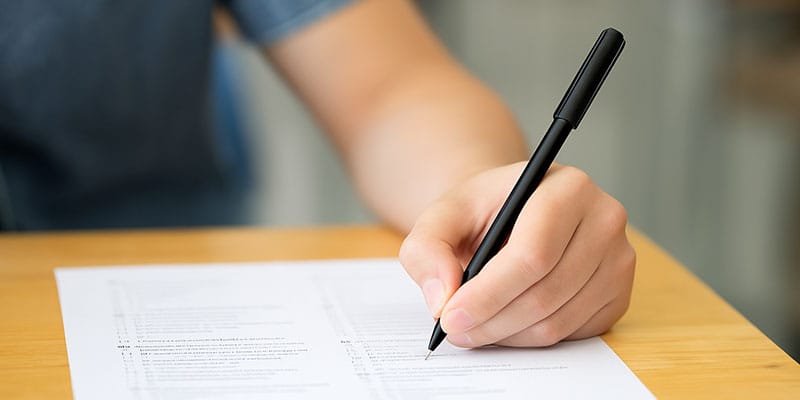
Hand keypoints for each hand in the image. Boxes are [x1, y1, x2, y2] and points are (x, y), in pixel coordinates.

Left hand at [399, 162, 634, 346]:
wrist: (513, 212)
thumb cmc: (481, 212)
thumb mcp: (442, 217)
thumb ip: (427, 250)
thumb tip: (442, 298)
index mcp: (567, 188)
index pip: (533, 253)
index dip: (488, 294)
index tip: (450, 317)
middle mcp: (604, 219)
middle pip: (546, 292)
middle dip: (491, 321)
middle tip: (454, 330)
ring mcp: (619, 259)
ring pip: (558, 320)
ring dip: (507, 334)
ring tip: (473, 327)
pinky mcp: (618, 294)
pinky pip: (573, 333)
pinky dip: (530, 338)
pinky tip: (506, 322)